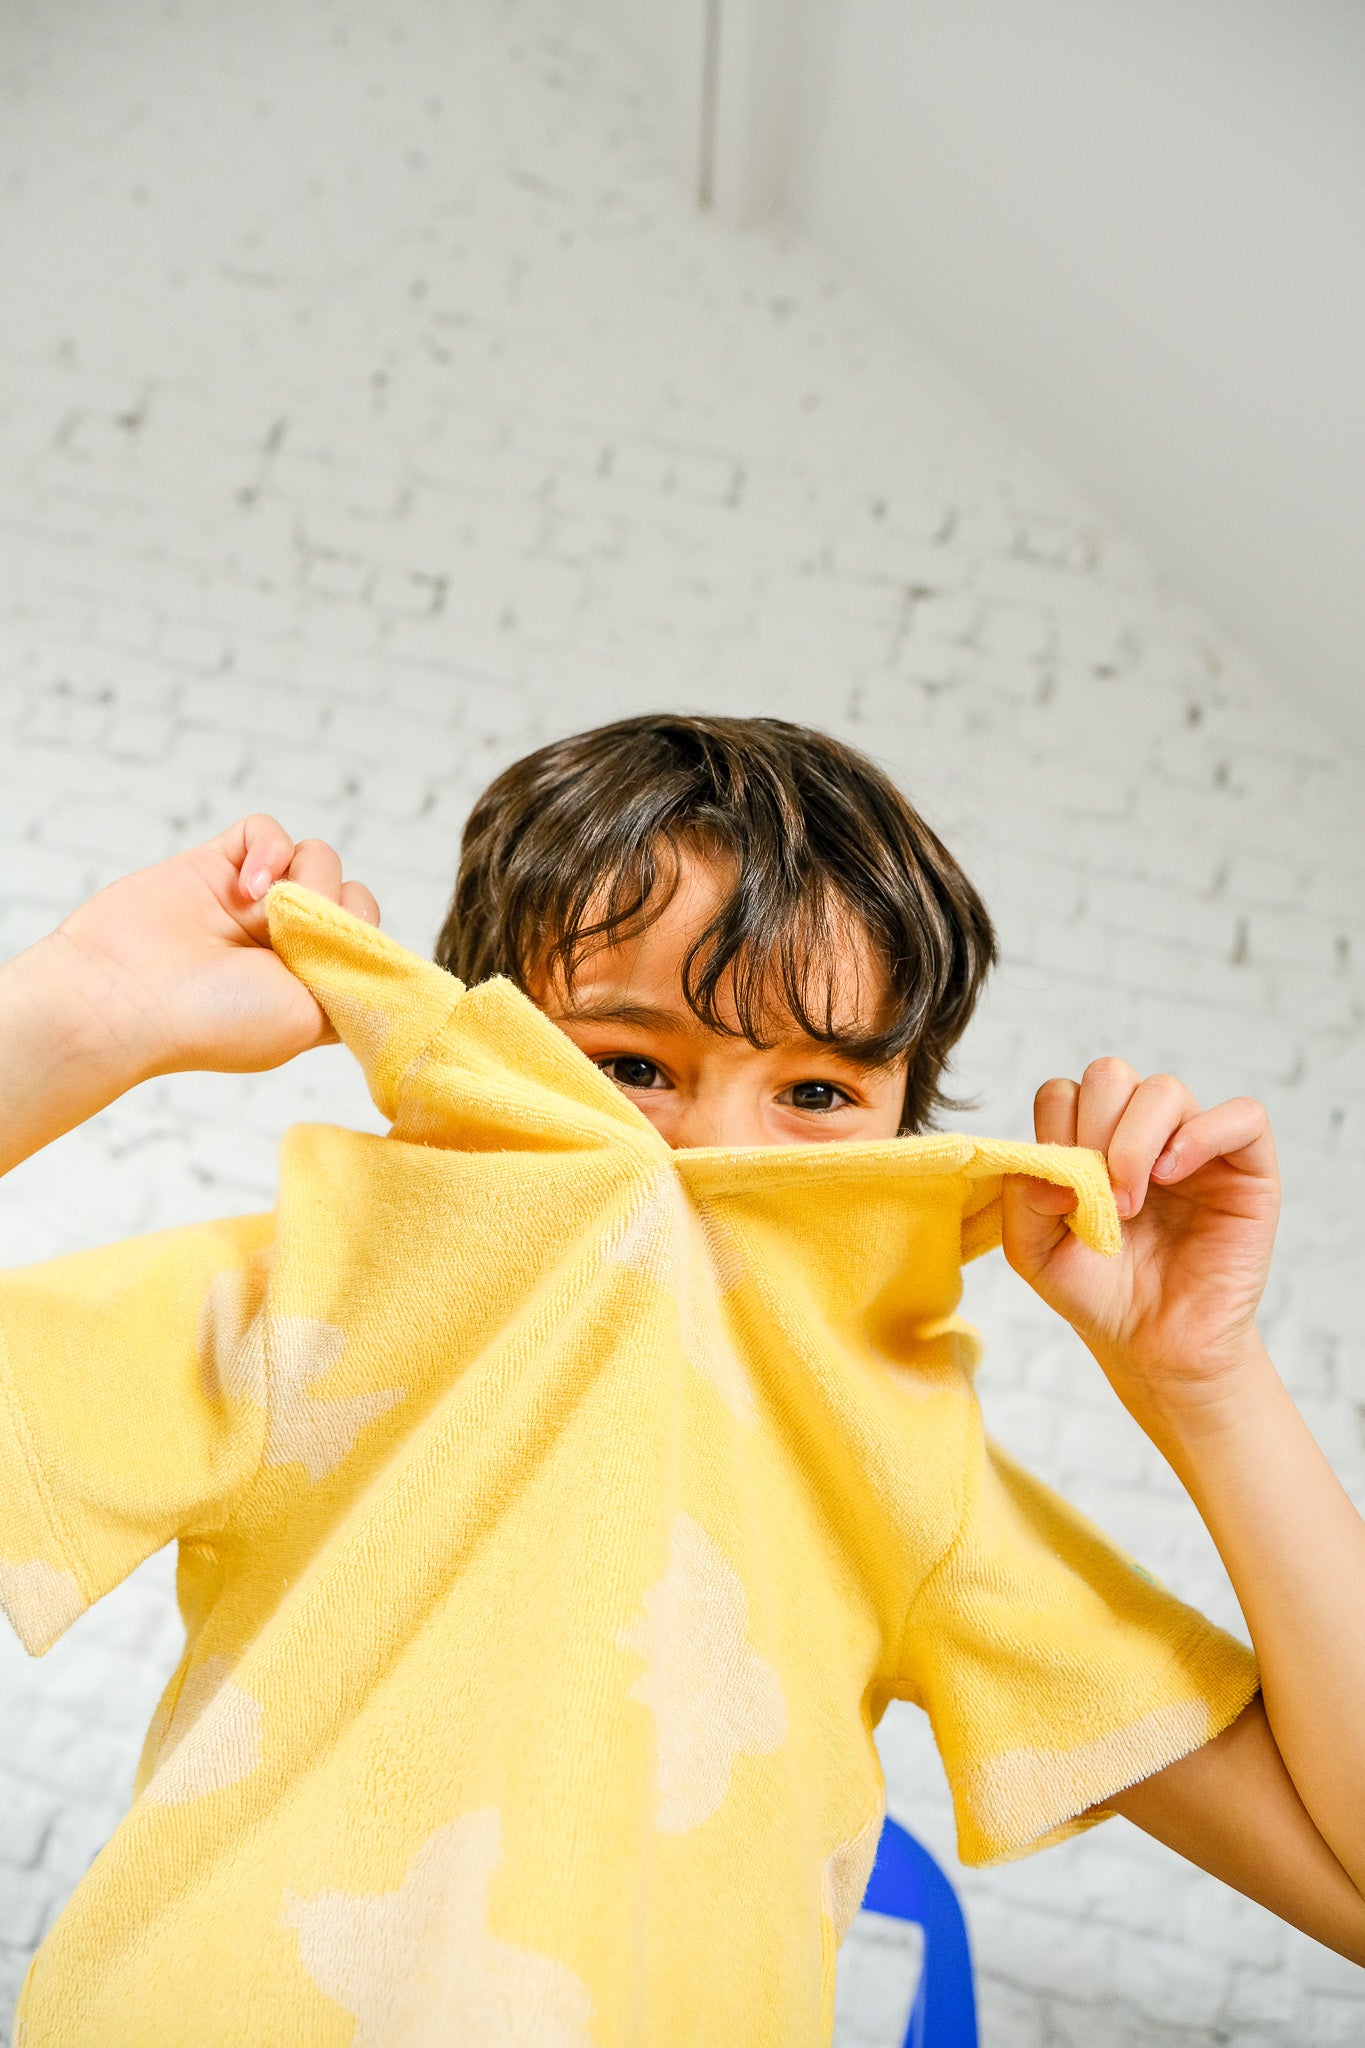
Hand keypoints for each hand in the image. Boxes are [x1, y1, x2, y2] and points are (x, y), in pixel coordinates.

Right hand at [49, 816, 379, 1082]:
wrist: (124, 999)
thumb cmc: (213, 1022)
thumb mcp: (310, 1021)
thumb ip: (355, 983)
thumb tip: (376, 950)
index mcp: (312, 985)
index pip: (370, 942)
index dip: (367, 941)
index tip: (346, 958)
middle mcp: (287, 943)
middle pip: (351, 895)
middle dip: (337, 909)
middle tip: (297, 940)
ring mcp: (253, 901)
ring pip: (318, 857)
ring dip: (305, 879)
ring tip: (264, 913)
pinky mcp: (218, 864)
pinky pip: (269, 830)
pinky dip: (269, 849)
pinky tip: (247, 885)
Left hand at [1001, 1059, 1278, 1424]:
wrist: (1154, 1344)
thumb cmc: (1098, 1292)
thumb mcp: (1033, 1249)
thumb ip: (1023, 1192)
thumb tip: (1055, 1161)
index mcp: (1088, 1141)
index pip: (1063, 1093)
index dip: (1056, 1132)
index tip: (1060, 1193)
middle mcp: (1139, 1133)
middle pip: (1110, 1075)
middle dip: (1094, 1130)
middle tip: (1102, 1199)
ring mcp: (1192, 1144)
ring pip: (1165, 1089)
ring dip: (1136, 1142)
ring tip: (1130, 1204)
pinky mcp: (1246, 1166)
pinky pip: (1242, 1116)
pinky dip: (1203, 1135)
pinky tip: (1173, 1176)